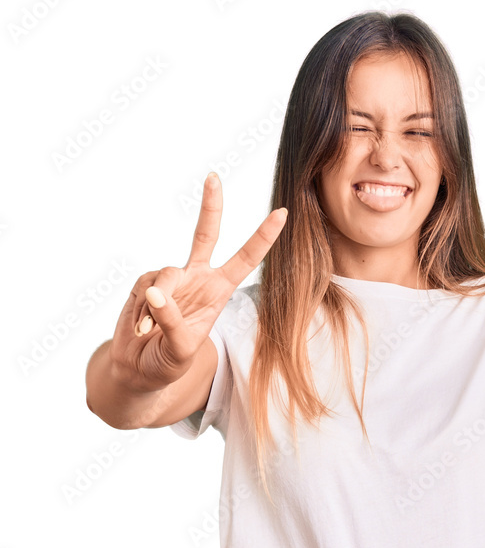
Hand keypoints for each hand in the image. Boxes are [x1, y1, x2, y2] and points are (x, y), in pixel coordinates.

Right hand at [109, 173, 286, 391]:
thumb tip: (156, 293)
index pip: (244, 260)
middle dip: (211, 206)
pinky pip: (145, 290)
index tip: (282, 213)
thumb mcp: (180, 349)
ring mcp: (170, 278)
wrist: (139, 370)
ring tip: (150, 333)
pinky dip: (142, 313)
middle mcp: (197, 278)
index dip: (262, 238)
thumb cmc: (168, 362)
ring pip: (165, 277)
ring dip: (158, 307)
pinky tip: (141, 330)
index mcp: (218, 291)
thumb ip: (172, 321)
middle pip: (205, 234)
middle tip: (214, 177)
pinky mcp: (144, 283)